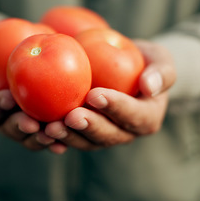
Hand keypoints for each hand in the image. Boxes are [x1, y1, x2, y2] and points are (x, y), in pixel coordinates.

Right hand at [0, 56, 66, 152]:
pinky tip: (67, 141)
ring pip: (31, 139)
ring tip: (52, 133)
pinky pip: (53, 137)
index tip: (9, 97)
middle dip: (21, 128)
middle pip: (11, 130)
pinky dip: (59, 140)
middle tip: (32, 124)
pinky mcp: (47, 128)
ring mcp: (27, 128)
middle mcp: (6, 123)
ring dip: (41, 139)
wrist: (16, 56)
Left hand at [44, 40, 175, 150]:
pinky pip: (68, 138)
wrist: (125, 69)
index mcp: (146, 118)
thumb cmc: (144, 61)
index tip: (95, 94)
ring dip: (67, 136)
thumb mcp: (160, 58)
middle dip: (88, 127)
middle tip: (70, 116)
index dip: (115, 107)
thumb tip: (149, 86)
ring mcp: (101, 135)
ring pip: (85, 142)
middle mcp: (124, 133)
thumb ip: (162, 71)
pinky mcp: (82, 133)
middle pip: (107, 135)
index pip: (133, 115)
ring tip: (49, 127)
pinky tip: (37, 130)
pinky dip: (54, 137)